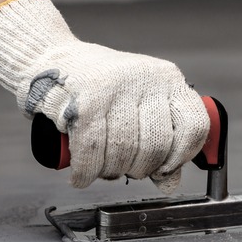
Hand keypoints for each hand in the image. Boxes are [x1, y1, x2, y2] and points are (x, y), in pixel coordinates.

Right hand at [0, 0, 208, 191]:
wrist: (48, 58)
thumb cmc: (97, 86)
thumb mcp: (139, 106)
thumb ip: (161, 142)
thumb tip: (170, 183)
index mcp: (168, 78)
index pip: (194, 126)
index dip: (181, 155)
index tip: (166, 168)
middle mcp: (146, 79)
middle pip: (157, 146)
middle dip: (140, 169)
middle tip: (125, 169)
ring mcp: (116, 88)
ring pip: (124, 152)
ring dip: (109, 172)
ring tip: (101, 167)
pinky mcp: (85, 101)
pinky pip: (92, 153)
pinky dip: (86, 173)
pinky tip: (82, 176)